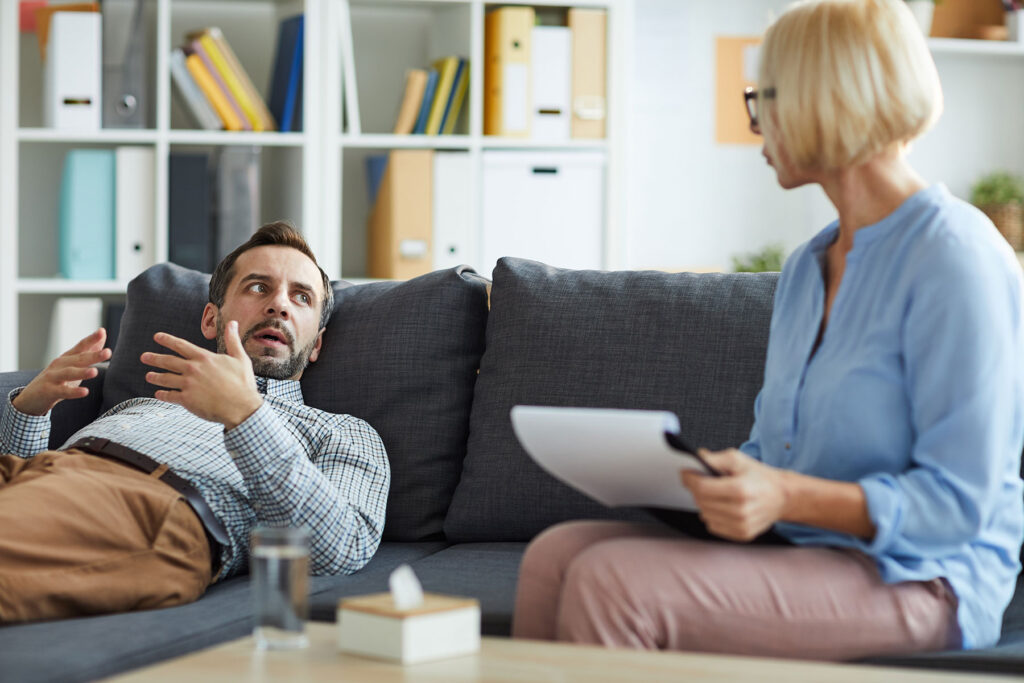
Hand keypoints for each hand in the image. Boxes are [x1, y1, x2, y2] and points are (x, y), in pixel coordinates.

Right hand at [12, 328, 110, 415]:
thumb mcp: (73, 365)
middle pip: (78, 359)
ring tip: (95, 372)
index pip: (80, 346)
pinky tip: (85, 392)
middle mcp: (60, 365)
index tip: (102, 331)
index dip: (91, 339)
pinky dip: (73, 392)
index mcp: (67, 358)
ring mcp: (53, 377)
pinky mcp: (48, 391)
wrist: (31, 398)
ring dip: (82, 372)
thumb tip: (103, 335)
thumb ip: (88, 351)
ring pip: (68, 373)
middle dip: (93, 355)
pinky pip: (62, 391)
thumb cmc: (57, 379)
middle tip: (108, 352)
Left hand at [141, 320, 261, 429]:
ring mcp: (188, 385)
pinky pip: (170, 396)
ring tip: (148, 376)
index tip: (156, 337)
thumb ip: (232, 340)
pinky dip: (163, 395)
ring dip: (156, 376)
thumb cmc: (243, 383)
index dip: (167, 340)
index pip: (181, 346)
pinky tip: (158, 394)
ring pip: (166, 378)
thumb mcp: (240, 358)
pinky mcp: (187, 400)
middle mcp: (193, 369)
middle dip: (154, 358)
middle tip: (144, 357)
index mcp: (204, 358)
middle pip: (168, 361)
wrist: (241, 406)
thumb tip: (233, 323)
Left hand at [681, 448, 787, 541]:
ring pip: (705, 514)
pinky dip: (712, 515)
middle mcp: (741, 510)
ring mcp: (742, 525)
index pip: (702, 488)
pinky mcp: (742, 535)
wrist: (782, 496)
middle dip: (696, 489)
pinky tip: (720, 506)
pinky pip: (713, 526)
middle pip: (701, 501)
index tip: (685, 473)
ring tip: (712, 493)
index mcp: (740, 490)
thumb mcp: (738, 460)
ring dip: (703, 503)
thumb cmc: (759, 477)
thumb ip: (715, 458)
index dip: (689, 479)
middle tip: (698, 480)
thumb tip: (696, 459)